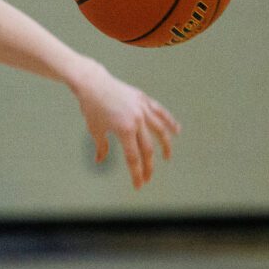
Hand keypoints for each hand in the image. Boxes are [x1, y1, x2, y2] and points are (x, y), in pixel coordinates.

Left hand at [72, 61, 180, 188]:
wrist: (93, 83)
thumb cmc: (91, 108)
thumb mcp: (95, 129)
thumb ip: (101, 147)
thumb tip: (99, 161)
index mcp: (124, 130)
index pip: (133, 157)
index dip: (136, 173)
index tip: (139, 185)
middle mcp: (137, 120)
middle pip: (147, 148)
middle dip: (148, 166)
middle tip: (148, 178)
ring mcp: (142, 109)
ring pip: (160, 130)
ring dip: (165, 146)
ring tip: (167, 157)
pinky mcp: (144, 100)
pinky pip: (160, 112)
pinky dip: (169, 121)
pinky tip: (176, 131)